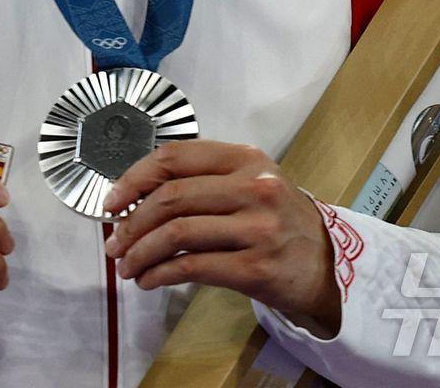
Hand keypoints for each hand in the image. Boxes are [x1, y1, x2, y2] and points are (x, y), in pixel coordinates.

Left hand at [102, 140, 339, 331]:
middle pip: (170, 198)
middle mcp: (253, 187)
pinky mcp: (257, 268)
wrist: (328, 265)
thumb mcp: (250, 183)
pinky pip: (191, 267)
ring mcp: (257, 228)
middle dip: (131, 223)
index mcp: (245, 158)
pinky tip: (149, 280)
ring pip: (176, 234)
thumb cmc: (277, 220)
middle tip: (114, 244)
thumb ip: (202, 180)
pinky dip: (160, 274)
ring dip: (140, 252)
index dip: (133, 179)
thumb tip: (135, 196)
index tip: (112, 201)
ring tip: (127, 266)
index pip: (174, 158)